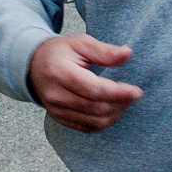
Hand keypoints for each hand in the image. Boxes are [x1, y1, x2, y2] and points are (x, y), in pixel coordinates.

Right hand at [28, 34, 143, 132]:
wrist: (34, 66)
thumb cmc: (60, 52)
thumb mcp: (81, 43)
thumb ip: (104, 50)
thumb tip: (127, 54)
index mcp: (59, 72)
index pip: (94, 90)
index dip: (118, 93)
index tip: (136, 91)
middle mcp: (55, 95)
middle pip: (96, 108)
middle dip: (120, 104)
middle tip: (134, 95)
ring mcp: (56, 110)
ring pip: (94, 122)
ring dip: (115, 114)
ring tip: (125, 101)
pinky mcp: (60, 119)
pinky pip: (87, 128)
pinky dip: (104, 122)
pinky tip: (112, 110)